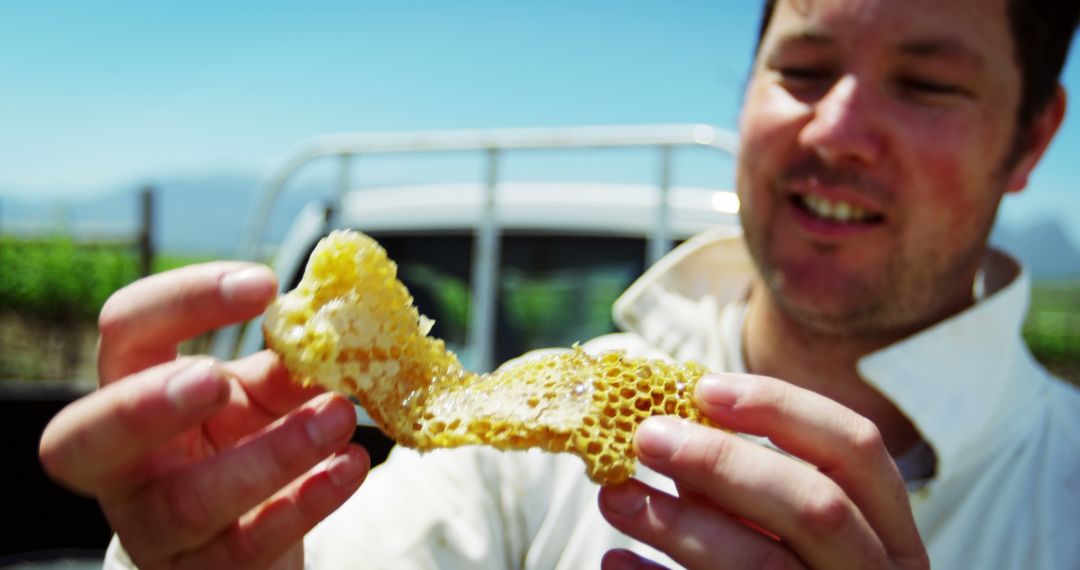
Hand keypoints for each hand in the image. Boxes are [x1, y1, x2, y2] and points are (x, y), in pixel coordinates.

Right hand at [39, 263, 369, 568]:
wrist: (250, 535)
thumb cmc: (241, 442)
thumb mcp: (255, 396)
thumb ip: (283, 364)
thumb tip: (330, 323)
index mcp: (128, 391)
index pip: (125, 330)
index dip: (184, 300)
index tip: (264, 285)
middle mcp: (120, 465)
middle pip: (88, 437)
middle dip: (151, 405)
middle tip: (215, 376)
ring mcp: (153, 529)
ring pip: (189, 501)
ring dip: (272, 455)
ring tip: (338, 417)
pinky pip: (248, 544)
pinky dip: (305, 503)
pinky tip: (348, 468)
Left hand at [597, 373, 928, 568]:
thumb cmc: (787, 569)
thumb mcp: (785, 526)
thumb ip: (746, 483)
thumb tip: (669, 426)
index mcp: (889, 532)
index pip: (855, 447)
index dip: (780, 408)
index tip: (702, 388)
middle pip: (813, 505)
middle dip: (722, 462)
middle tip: (646, 437)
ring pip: (759, 564)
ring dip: (677, 524)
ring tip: (614, 496)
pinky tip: (615, 560)